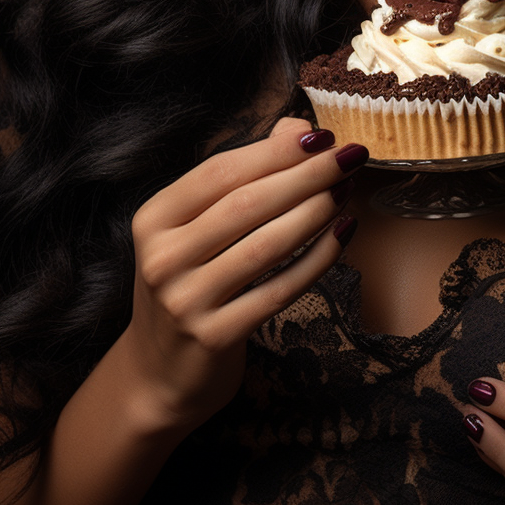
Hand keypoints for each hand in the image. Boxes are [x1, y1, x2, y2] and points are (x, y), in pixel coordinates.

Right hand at [120, 118, 364, 434]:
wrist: (158, 374)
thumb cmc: (188, 284)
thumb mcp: (195, 229)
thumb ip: (241, 176)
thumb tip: (298, 130)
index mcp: (154, 220)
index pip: (219, 172)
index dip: (274, 150)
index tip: (321, 134)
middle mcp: (163, 258)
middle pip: (245, 204)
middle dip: (305, 174)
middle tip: (350, 155)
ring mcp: (185, 301)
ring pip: (264, 245)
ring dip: (315, 212)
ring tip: (347, 189)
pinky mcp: (214, 337)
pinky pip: (278, 291)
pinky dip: (317, 260)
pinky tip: (342, 234)